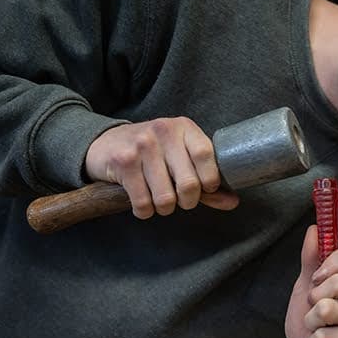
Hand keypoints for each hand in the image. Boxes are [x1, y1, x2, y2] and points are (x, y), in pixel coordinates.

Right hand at [84, 117, 238, 218]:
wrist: (105, 143)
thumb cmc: (152, 154)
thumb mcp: (180, 157)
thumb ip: (207, 180)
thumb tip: (233, 202)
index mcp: (184, 127)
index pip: (206, 155)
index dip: (210, 180)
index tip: (206, 189)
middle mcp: (163, 131)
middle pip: (189, 183)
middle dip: (187, 202)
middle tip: (181, 201)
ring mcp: (142, 145)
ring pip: (165, 198)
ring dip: (164, 208)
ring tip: (159, 201)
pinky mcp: (123, 161)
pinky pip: (143, 202)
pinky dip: (144, 211)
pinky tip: (142, 203)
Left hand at [285, 226, 337, 337]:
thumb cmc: (310, 325)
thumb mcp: (305, 288)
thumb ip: (311, 260)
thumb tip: (314, 229)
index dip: (325, 267)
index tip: (314, 281)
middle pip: (337, 282)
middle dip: (314, 301)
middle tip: (315, 314)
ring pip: (328, 309)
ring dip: (313, 324)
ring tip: (319, 331)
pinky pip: (328, 334)